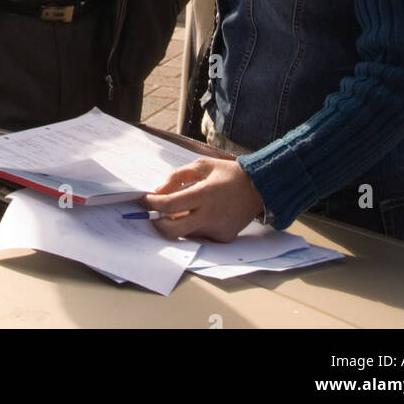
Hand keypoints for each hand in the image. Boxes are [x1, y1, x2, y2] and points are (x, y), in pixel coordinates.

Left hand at [144, 155, 265, 242]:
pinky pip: (199, 235)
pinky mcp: (222, 238)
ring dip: (176, 223)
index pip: (169, 205)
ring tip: (182, 208)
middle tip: (154, 213)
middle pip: (173, 231)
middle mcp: (210, 215)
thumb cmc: (228, 174)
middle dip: (158, 223)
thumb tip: (158, 191)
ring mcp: (217, 229)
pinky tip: (200, 213)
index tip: (145, 200)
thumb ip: (178, 176)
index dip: (152, 203)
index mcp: (204, 194)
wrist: (258, 188)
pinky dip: (193, 225)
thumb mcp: (202, 166)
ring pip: (185, 233)